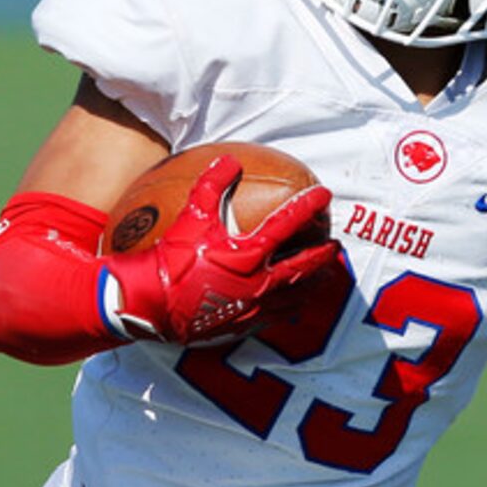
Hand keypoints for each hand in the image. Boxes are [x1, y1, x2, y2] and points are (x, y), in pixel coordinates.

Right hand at [106, 155, 339, 344]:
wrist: (150, 305)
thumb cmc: (170, 261)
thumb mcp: (190, 218)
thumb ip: (212, 186)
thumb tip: (229, 161)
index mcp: (247, 255)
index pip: (286, 225)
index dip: (307, 207)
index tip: (325, 196)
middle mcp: (257, 284)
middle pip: (302, 267)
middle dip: (322, 255)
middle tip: (336, 246)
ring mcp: (252, 308)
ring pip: (295, 296)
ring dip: (312, 284)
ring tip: (323, 277)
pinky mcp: (243, 326)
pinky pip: (275, 315)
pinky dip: (289, 306)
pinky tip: (292, 304)